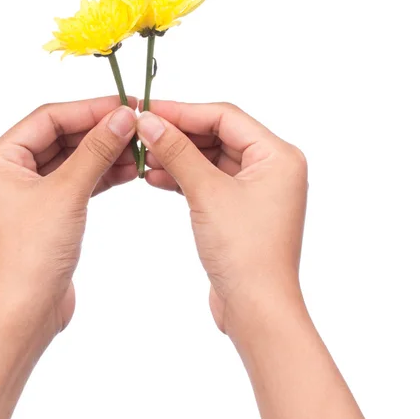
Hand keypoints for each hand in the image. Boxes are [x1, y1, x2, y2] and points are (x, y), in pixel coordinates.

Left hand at [0, 96, 137, 337]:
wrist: (26, 312)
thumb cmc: (31, 255)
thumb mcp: (67, 193)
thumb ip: (95, 151)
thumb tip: (123, 116)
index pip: (48, 118)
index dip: (89, 109)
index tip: (125, 104)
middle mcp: (10, 172)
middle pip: (61, 136)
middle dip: (99, 131)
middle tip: (137, 126)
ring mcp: (29, 193)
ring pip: (71, 159)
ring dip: (104, 153)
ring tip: (139, 149)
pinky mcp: (48, 212)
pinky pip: (76, 182)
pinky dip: (100, 175)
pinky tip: (127, 170)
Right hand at [136, 101, 307, 341]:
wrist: (256, 308)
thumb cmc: (244, 251)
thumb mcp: (206, 192)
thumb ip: (178, 152)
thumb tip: (148, 121)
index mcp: (278, 156)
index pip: (225, 117)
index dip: (184, 111)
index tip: (148, 110)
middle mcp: (272, 168)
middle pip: (218, 136)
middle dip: (178, 136)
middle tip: (142, 134)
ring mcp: (256, 191)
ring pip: (210, 160)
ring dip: (178, 158)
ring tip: (143, 158)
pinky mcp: (239, 210)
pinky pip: (209, 182)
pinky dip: (184, 179)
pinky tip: (156, 178)